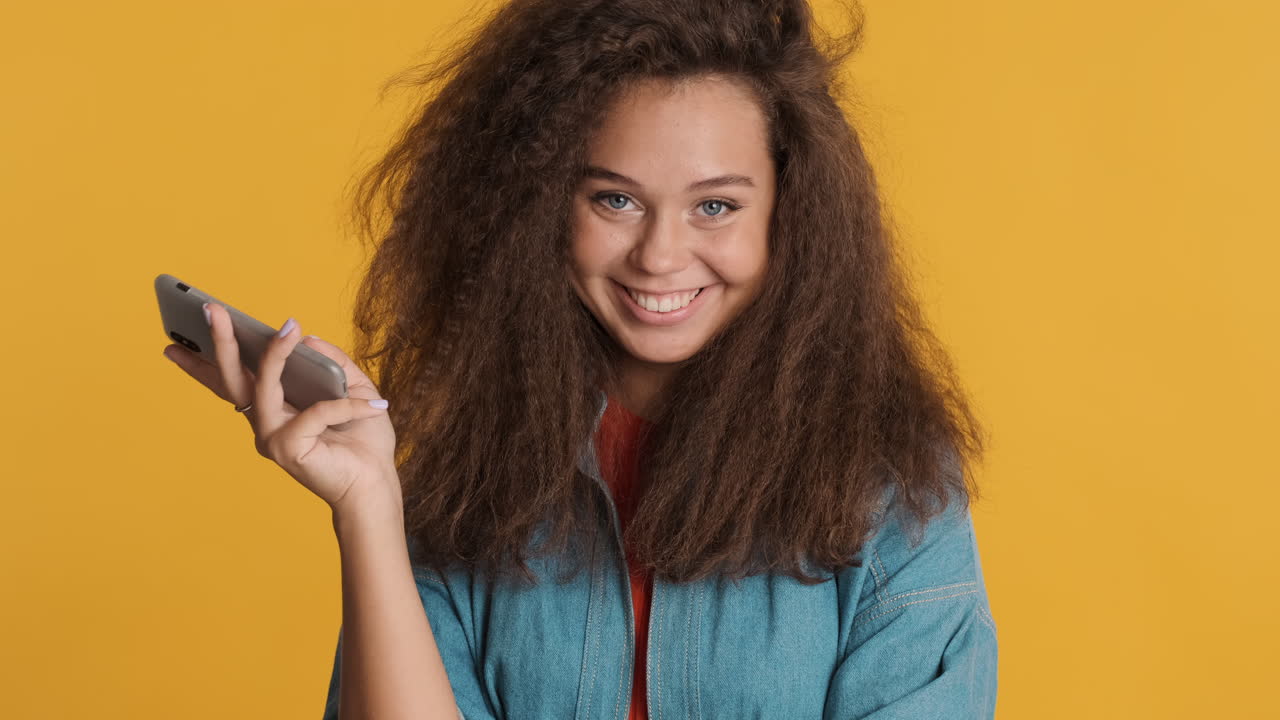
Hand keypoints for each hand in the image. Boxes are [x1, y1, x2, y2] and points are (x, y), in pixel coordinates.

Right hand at [162, 302, 400, 515]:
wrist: (375, 485)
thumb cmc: (363, 441)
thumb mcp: (355, 389)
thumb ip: (332, 362)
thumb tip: (307, 338)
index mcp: (274, 408)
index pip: (234, 380)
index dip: (204, 358)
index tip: (178, 334)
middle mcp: (265, 423)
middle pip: (234, 380)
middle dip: (222, 343)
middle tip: (212, 310)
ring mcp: (271, 438)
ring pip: (262, 388)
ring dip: (274, 356)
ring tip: (289, 327)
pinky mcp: (288, 450)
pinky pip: (316, 414)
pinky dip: (344, 407)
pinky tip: (372, 407)